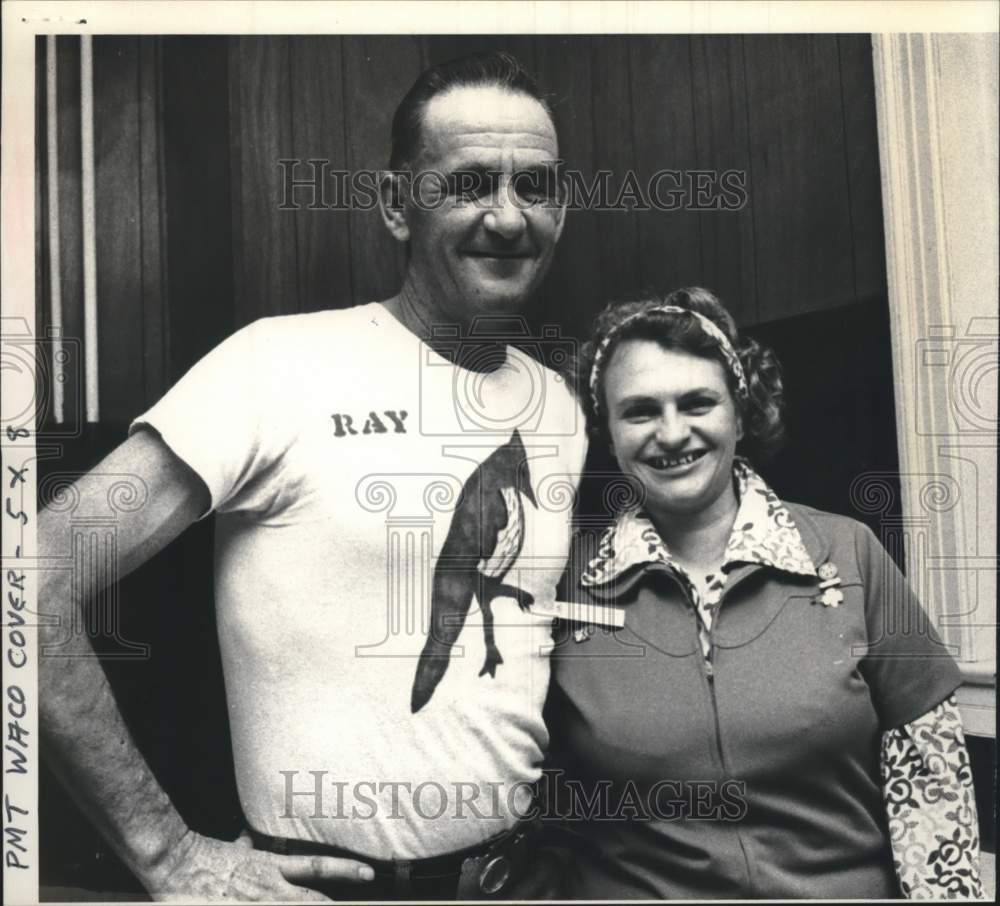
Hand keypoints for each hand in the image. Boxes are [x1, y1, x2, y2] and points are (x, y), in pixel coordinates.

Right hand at [143, 829, 375, 900]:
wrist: (177, 863)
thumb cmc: (204, 857)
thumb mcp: (234, 849)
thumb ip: (248, 848)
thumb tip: (249, 841)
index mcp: (272, 867)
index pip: (317, 866)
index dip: (345, 870)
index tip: (369, 873)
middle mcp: (271, 888)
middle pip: (314, 901)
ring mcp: (257, 904)